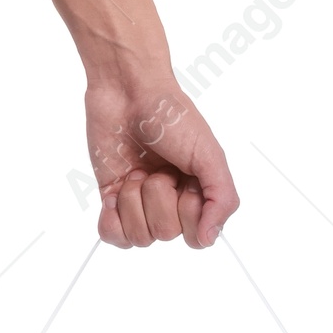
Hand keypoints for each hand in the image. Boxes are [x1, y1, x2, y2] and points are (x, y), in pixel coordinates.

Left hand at [85, 71, 238, 249]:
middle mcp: (171, 205)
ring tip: (137, 170)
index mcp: (199, 197)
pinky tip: (115, 193)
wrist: (129, 93)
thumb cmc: (172, 117)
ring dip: (133, 200)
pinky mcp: (111, 199)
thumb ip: (221, 199)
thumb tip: (209, 239)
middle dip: (158, 196)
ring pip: (138, 237)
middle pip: (165, 234)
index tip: (184, 177)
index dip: (187, 210)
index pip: (195, 237)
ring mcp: (140, 204)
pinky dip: (111, 219)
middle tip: (157, 166)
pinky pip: (111, 236)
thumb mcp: (209, 155)